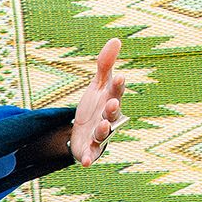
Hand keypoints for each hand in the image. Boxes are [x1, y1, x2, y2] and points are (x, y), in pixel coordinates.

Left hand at [69, 38, 125, 166]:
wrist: (81, 130)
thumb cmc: (94, 105)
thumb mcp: (97, 84)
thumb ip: (105, 64)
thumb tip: (115, 39)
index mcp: (111, 101)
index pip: (116, 92)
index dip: (118, 86)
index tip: (120, 76)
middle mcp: (109, 120)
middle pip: (112, 115)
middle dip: (112, 110)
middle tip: (111, 103)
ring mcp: (100, 136)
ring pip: (103, 135)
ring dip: (102, 131)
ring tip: (100, 126)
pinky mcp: (90, 150)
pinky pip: (91, 155)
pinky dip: (89, 158)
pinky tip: (86, 162)